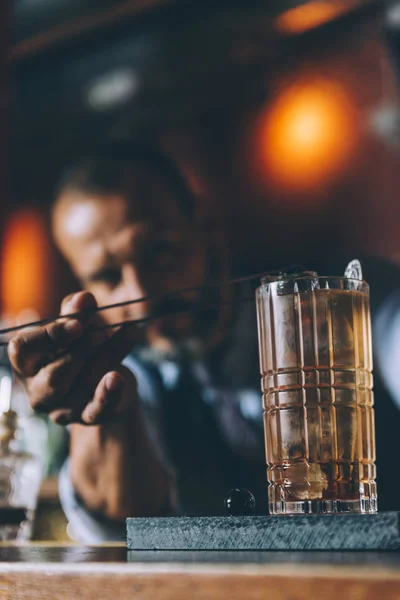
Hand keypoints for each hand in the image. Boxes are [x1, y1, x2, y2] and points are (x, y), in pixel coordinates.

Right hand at [8, 291, 137, 425]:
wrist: (108, 378)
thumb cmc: (82, 346)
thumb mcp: (77, 324)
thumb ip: (76, 311)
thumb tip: (84, 299)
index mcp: (26, 363)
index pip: (23, 350)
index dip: (49, 335)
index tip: (78, 324)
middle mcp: (39, 390)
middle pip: (54, 375)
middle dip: (80, 351)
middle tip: (101, 333)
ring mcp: (62, 409)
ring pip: (82, 386)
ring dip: (107, 357)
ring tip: (127, 334)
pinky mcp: (89, 417)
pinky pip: (97, 410)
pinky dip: (108, 394)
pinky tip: (117, 378)